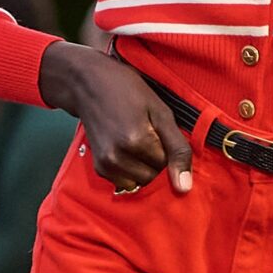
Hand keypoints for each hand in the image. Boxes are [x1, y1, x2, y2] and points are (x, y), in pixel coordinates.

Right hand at [37, 45, 192, 194]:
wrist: (88, 84)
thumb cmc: (127, 91)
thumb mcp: (160, 112)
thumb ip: (177, 149)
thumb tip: (184, 188)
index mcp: (136, 140)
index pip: (167, 164)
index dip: (166, 148)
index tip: (156, 130)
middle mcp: (118, 157)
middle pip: (154, 176)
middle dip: (156, 160)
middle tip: (146, 134)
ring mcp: (106, 164)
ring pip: (140, 182)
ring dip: (144, 168)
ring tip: (136, 142)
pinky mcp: (99, 168)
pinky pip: (125, 183)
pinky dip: (130, 171)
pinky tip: (125, 150)